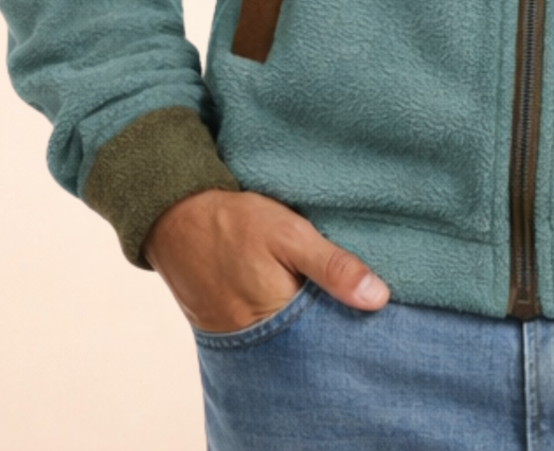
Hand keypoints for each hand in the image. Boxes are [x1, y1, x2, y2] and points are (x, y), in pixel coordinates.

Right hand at [143, 188, 389, 332]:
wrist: (175, 215)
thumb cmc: (234, 222)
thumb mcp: (291, 235)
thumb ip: (333, 267)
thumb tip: (378, 299)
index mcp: (276, 320)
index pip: (327, 337)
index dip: (350, 319)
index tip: (374, 303)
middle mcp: (255, 338)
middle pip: (307, 339)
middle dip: (329, 320)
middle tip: (351, 293)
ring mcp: (237, 335)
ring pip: (286, 335)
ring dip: (305, 316)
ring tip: (320, 288)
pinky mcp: (226, 324)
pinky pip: (264, 327)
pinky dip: (281, 314)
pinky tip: (293, 291)